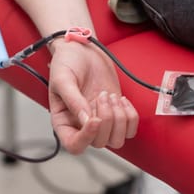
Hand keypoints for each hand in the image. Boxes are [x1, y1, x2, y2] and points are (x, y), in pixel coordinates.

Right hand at [48, 39, 138, 153]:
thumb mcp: (63, 78)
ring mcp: (100, 119)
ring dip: (118, 119)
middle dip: (106, 119)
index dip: (87, 137)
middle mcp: (82, 125)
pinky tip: (121, 99)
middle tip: (101, 95)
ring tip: (110, 96)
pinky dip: (130, 116)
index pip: (75, 145)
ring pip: (116, 140)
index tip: (94, 119)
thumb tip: (86, 121)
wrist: (82, 48)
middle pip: (99, 143)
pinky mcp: (115, 112)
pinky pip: (130, 129)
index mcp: (64, 121)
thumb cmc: (67, 62)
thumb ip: (73, 101)